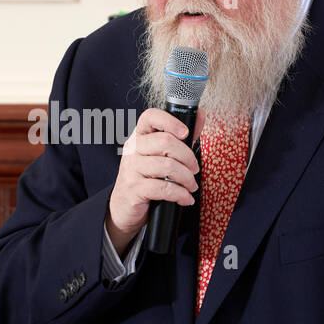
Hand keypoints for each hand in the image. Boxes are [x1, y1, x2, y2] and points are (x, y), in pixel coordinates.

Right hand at [105, 108, 199, 254]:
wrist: (123, 207)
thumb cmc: (145, 179)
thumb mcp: (159, 156)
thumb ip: (180, 137)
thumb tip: (200, 116)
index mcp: (139, 137)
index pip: (150, 117)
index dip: (170, 121)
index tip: (185, 133)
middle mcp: (132, 150)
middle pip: (165, 141)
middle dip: (188, 157)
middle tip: (194, 169)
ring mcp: (131, 169)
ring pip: (167, 166)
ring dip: (187, 178)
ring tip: (191, 186)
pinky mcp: (134, 189)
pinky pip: (164, 188)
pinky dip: (180, 194)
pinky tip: (185, 198)